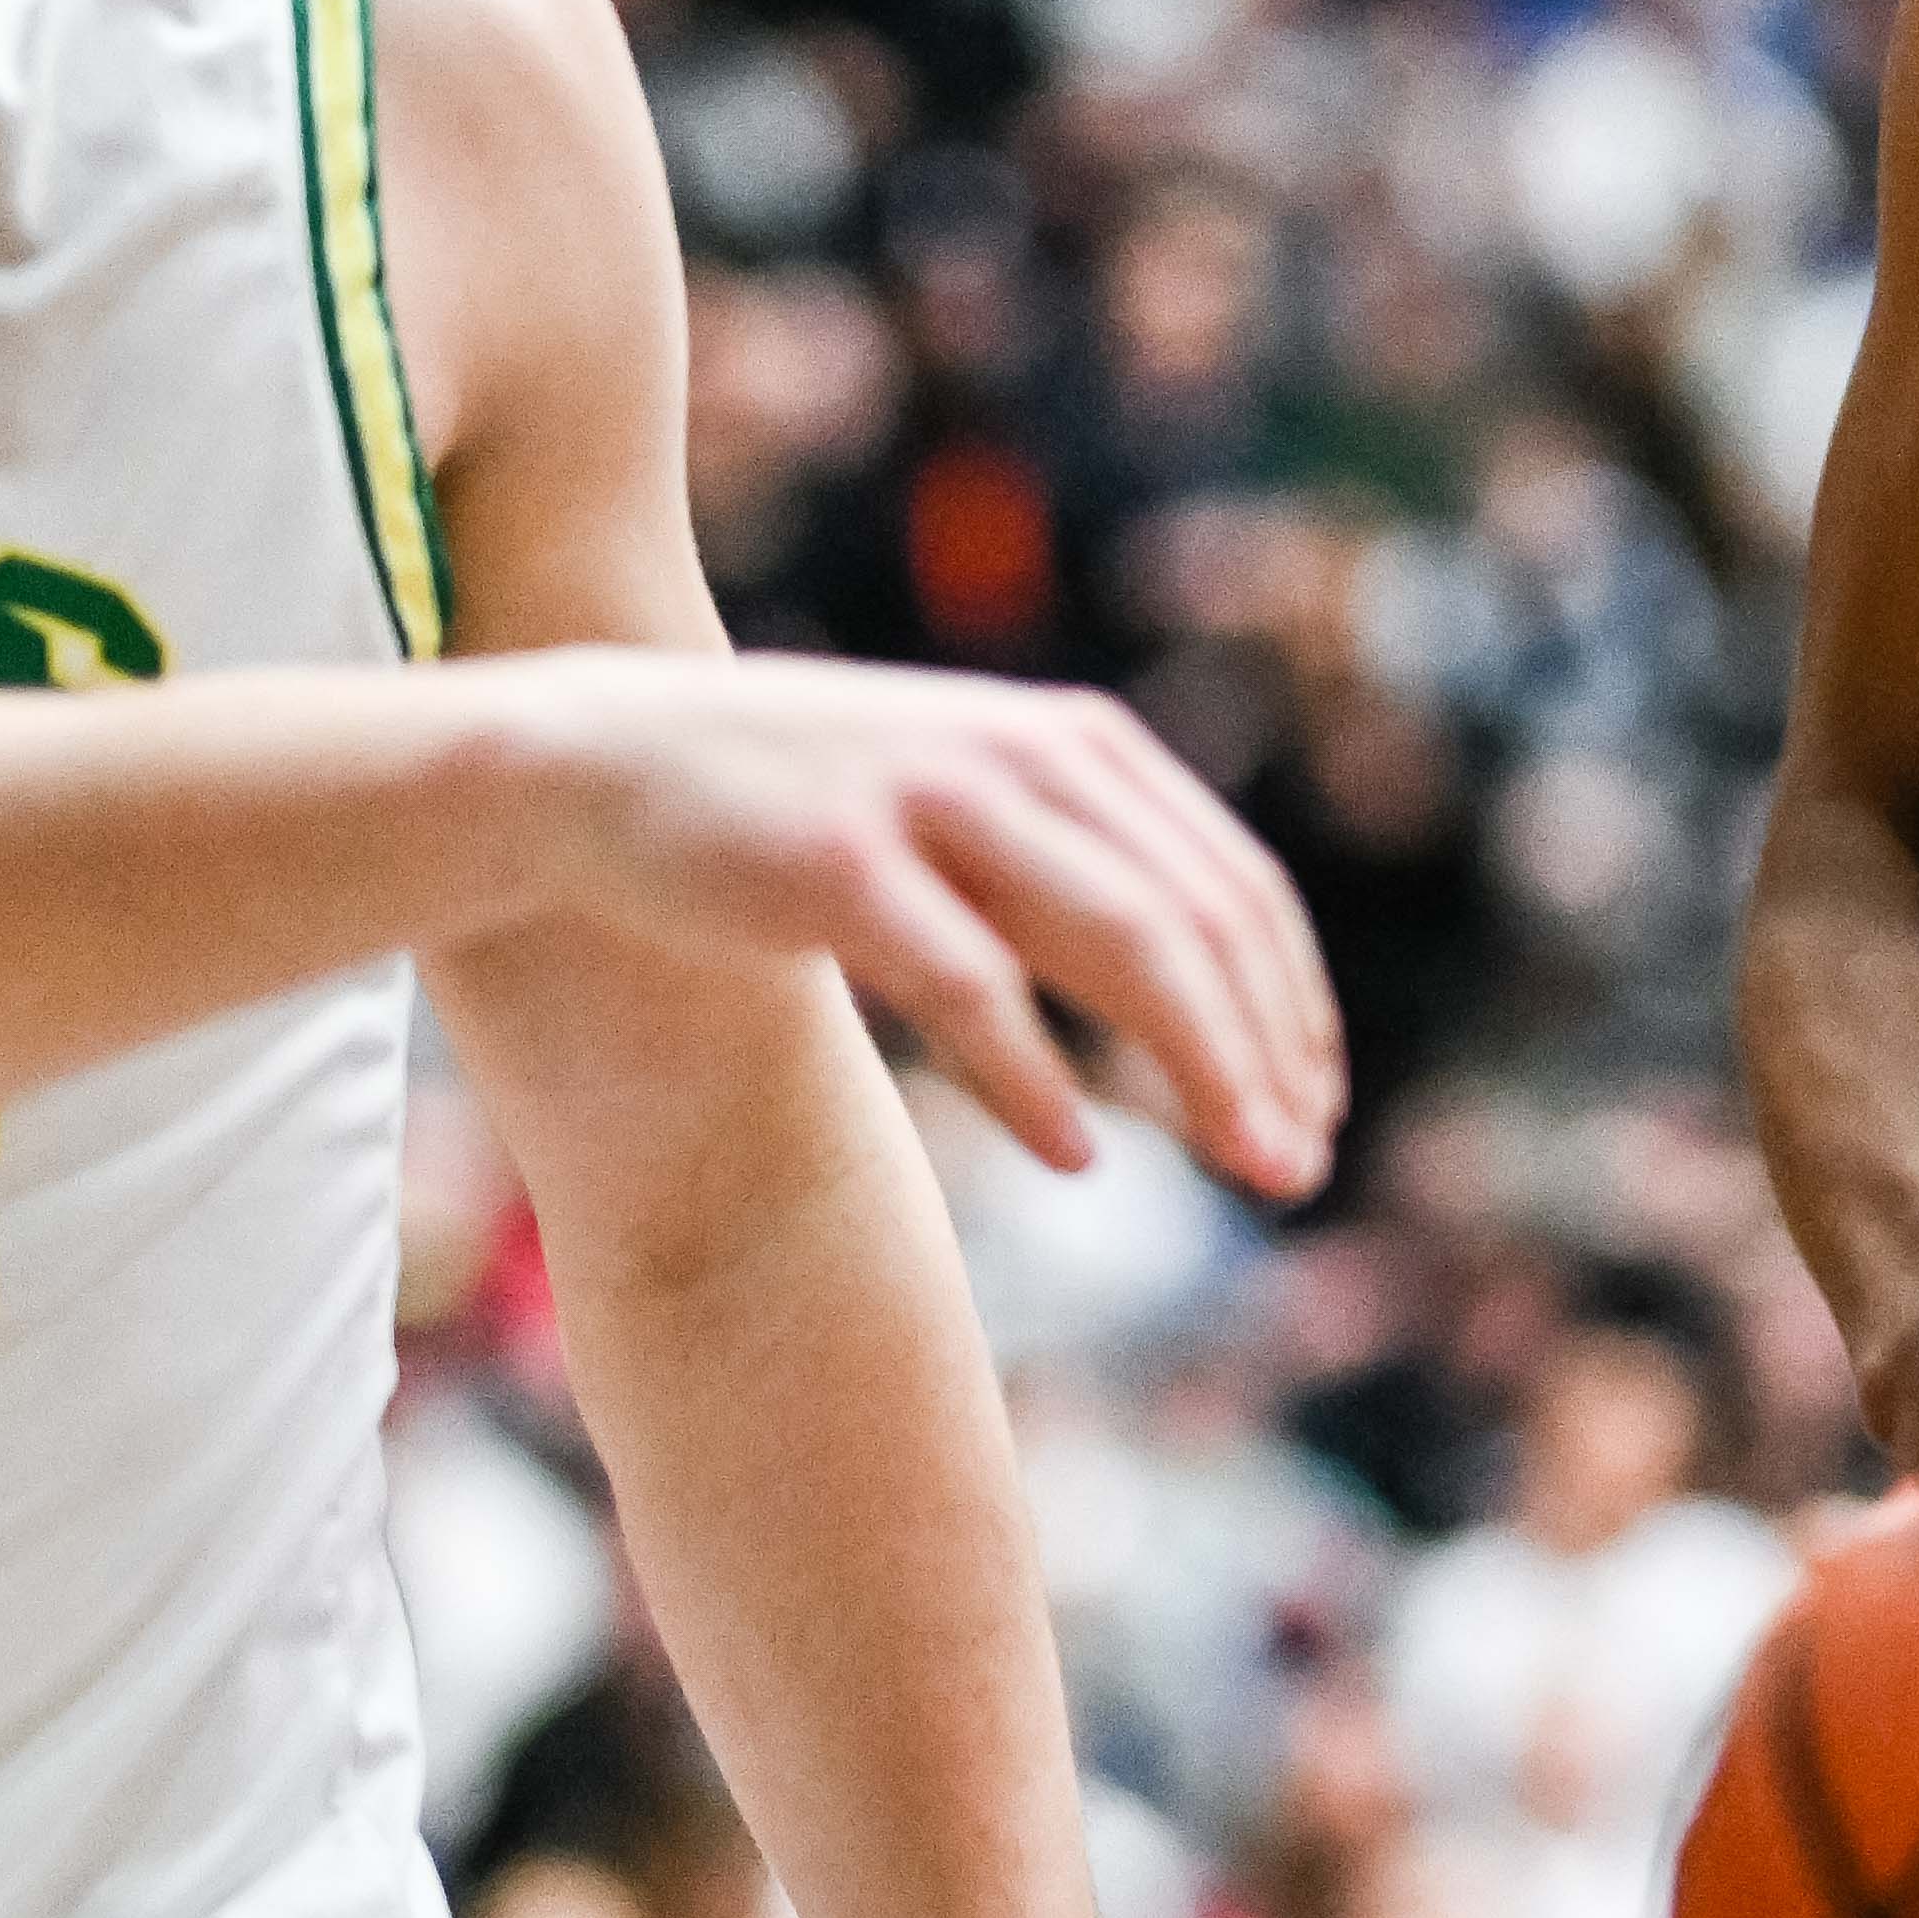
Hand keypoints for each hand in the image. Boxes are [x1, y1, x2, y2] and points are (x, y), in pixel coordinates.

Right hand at [495, 652, 1342, 1200]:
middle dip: (1269, 1054)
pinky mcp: (841, 865)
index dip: (1293, 1008)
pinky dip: (1036, 1076)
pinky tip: (1078, 1154)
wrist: (601, 762)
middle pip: (1202, 922)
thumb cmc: (807, 811)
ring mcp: (934, 801)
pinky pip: (971, 983)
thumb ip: (1082, 872)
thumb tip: (1217, 1000)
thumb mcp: (970, 810)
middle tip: (1300, 1170)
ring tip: (1246, 1166)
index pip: (1236, 888)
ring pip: (1124, 941)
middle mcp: (1025, 758)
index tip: (1317, 1112)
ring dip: (1203, 1068)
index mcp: (1079, 746)